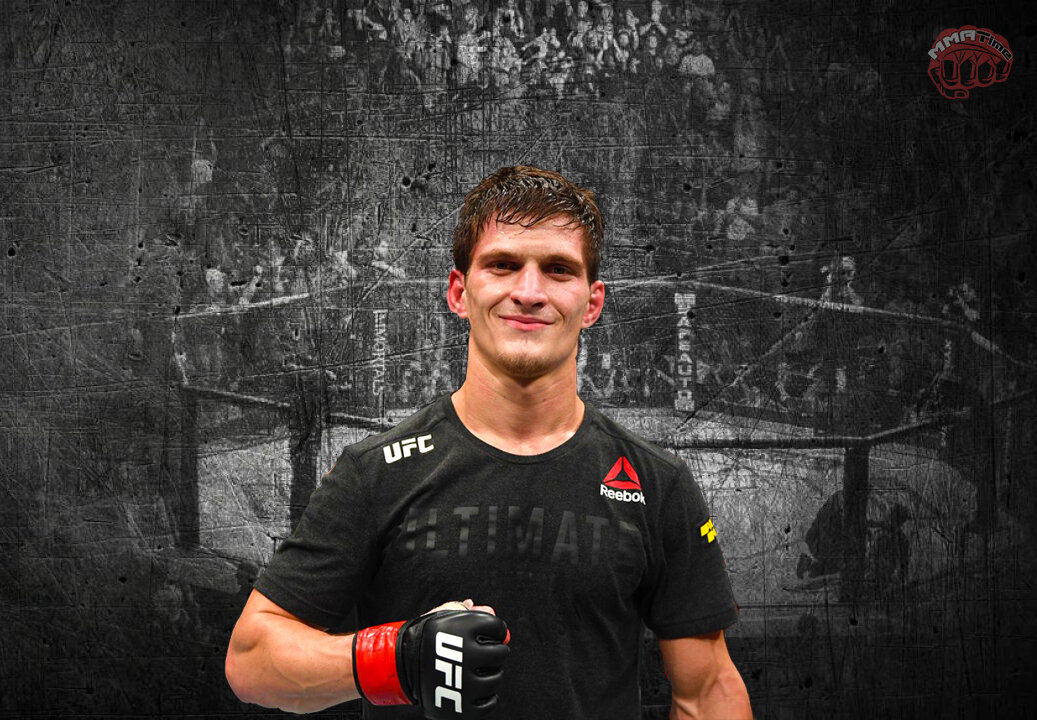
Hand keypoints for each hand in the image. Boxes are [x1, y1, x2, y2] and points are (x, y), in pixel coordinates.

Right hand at [353, 600, 509, 719]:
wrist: (400, 665)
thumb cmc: (428, 637)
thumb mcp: (447, 616)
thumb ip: (475, 614)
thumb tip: (499, 623)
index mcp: (463, 628)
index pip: (498, 627)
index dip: (496, 630)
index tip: (489, 634)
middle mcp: (465, 654)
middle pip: (500, 653)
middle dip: (495, 651)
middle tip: (484, 653)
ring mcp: (464, 683)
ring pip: (496, 678)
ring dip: (491, 674)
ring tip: (476, 670)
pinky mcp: (462, 707)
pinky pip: (490, 702)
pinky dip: (486, 696)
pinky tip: (474, 687)